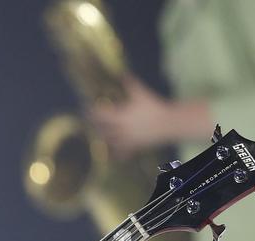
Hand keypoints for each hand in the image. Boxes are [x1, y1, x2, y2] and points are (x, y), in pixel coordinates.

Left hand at [87, 75, 211, 160]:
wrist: (169, 122)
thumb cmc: (154, 106)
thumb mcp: (141, 94)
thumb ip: (130, 84)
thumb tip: (122, 73)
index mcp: (121, 116)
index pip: (100, 115)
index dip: (91, 112)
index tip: (86, 108)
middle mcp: (121, 129)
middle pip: (101, 130)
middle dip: (94, 125)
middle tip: (89, 121)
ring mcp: (126, 139)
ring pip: (108, 141)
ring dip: (102, 137)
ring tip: (98, 133)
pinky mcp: (133, 146)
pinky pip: (120, 153)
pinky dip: (115, 152)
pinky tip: (111, 151)